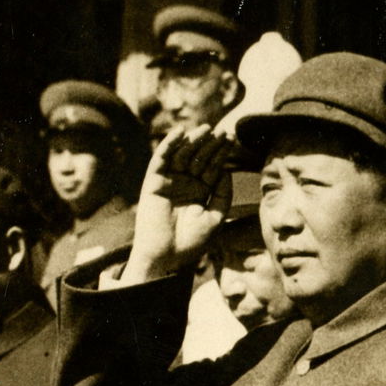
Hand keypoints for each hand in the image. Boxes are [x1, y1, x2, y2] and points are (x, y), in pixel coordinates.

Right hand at [121, 125, 241, 284]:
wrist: (167, 257)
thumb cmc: (192, 242)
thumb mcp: (215, 216)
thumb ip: (223, 194)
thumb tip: (226, 170)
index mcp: (201, 192)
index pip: (212, 167)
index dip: (222, 154)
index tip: (232, 139)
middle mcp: (185, 184)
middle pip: (199, 158)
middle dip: (210, 145)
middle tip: (223, 131)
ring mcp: (169, 182)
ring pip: (182, 155)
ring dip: (193, 140)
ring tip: (206, 129)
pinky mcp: (153, 182)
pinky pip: (160, 159)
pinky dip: (168, 145)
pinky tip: (180, 133)